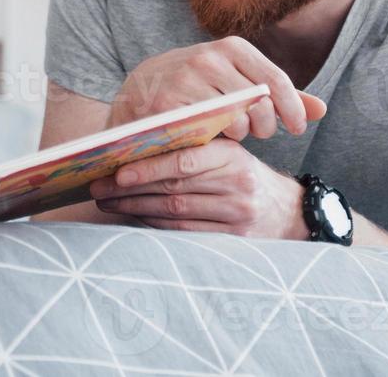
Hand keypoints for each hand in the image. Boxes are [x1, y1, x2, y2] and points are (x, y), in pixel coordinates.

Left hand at [90, 137, 307, 238]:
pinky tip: (134, 217)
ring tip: (107, 202)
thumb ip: (193, 148)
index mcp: (232, 156)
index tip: (116, 170)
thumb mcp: (228, 153)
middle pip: (173, 188)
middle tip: (98, 187)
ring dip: (136, 207)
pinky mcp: (235, 241)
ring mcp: (236, 215)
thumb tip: (135, 146)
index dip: (148, 167)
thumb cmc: (244, 176)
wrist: (289, 212)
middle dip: (130, 189)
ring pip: (175, 213)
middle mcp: (236, 185)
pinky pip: (185, 234)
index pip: (184, 161)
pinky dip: (155, 225)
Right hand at [108, 36, 326, 140]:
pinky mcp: (168, 104)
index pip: (275, 79)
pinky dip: (214, 139)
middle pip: (260, 103)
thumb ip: (276, 95)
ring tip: (232, 132)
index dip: (292, 107)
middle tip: (259, 132)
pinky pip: (208, 132)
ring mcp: (186, 80)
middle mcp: (210, 58)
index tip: (297, 128)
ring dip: (240, 134)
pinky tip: (211, 137)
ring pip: (237, 120)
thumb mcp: (236, 80)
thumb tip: (321, 110)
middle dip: (267, 125)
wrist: (138, 91)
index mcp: (232, 47)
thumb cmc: (197, 88)